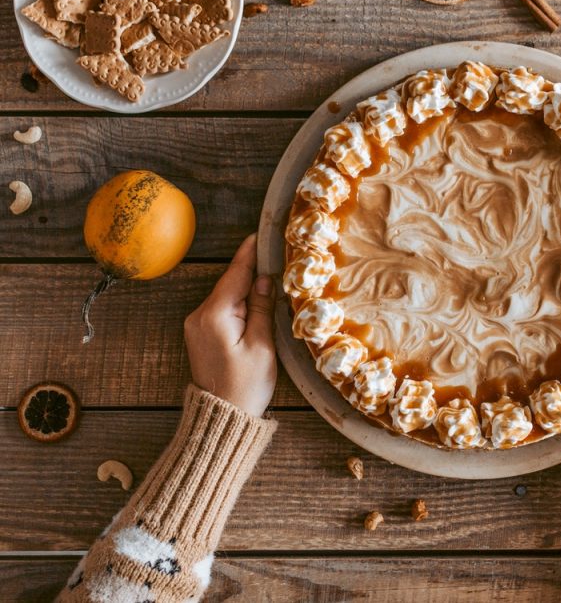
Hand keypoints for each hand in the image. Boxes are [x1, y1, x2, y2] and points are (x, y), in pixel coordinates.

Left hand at [184, 234, 276, 416]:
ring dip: (247, 288)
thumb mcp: (262, 345)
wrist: (223, 416)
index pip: (235, 275)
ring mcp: (196, 325)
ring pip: (226, 296)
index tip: (260, 234)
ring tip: (272, 277)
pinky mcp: (200, 334)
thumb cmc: (246, 385)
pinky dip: (239, 303)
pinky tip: (256, 302)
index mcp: (215, 315)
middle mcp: (199, 315)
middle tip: (275, 254)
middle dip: (251, 271)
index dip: (249, 254)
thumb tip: (264, 279)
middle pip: (230, 283)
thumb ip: (262, 308)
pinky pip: (222, 309)